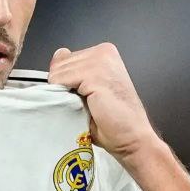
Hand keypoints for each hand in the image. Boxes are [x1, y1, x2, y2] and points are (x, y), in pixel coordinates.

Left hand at [47, 43, 159, 161]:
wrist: (131, 137)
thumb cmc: (113, 119)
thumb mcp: (87, 88)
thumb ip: (73, 70)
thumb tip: (58, 55)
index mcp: (104, 53)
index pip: (64, 57)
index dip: (64, 79)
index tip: (83, 94)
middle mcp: (104, 52)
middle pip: (59, 64)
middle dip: (64, 86)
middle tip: (87, 102)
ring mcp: (101, 62)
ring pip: (59, 72)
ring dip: (66, 93)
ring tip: (89, 104)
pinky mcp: (95, 75)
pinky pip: (62, 80)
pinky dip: (67, 97)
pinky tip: (87, 105)